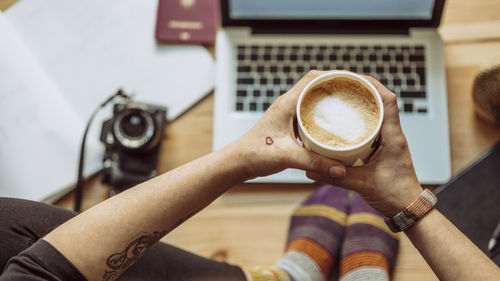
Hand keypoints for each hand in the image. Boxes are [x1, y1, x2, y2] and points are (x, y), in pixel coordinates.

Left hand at [229, 70, 346, 179]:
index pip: (313, 78)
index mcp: (287, 103)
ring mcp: (287, 114)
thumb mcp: (286, 158)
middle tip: (360, 93)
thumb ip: (313, 163)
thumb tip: (340, 170)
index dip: (335, 75)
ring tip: (352, 106)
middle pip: (316, 85)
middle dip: (338, 86)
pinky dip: (324, 115)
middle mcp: (287, 104)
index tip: (355, 80)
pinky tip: (335, 126)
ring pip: (313, 99)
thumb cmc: (254, 154)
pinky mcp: (288, 125)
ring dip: (331, 99)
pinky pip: (310, 114)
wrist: (237, 163)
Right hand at [305, 76, 422, 216]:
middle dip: (363, 90)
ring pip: (378, 113)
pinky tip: (345, 123)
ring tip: (341, 99)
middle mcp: (393, 135)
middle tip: (341, 86)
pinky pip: (373, 127)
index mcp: (393, 138)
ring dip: (362, 103)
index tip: (352, 78)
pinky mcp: (385, 148)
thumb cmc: (394, 196)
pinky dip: (360, 120)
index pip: (388, 101)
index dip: (372, 85)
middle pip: (382, 101)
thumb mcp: (362, 185)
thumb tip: (309, 169)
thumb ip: (335, 177)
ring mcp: (390, 141)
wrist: (409, 209)